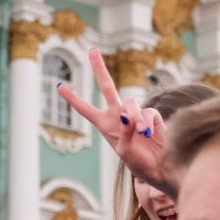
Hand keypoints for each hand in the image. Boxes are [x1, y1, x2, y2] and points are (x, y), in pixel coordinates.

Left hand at [57, 49, 171, 193]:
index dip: (72, 98)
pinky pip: (148, 111)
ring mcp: (134, 114)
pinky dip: (148, 122)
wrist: (159, 168)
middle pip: (107, 86)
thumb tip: (126, 114)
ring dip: (135, 117)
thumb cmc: (138, 164)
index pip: (85, 109)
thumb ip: (124, 131)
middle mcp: (118, 115)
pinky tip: (150, 133)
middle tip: (93, 50)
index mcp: (104, 125)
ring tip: (142, 133)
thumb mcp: (124, 152)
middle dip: (100, 68)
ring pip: (131, 102)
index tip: (60, 86)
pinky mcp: (151, 115)